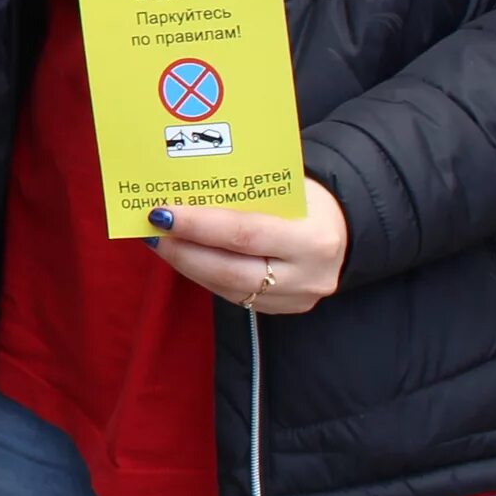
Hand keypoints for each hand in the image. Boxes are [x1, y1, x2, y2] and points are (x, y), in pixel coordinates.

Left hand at [147, 177, 349, 315]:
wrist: (344, 228)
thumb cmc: (306, 197)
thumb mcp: (287, 185)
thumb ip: (245, 191)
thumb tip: (183, 184)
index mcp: (314, 238)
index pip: (244, 234)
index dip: (198, 226)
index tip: (161, 213)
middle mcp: (308, 275)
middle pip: (231, 270)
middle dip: (183, 251)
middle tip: (151, 230)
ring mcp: (296, 299)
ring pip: (228, 288)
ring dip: (187, 264)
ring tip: (158, 241)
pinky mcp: (281, 310)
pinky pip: (233, 296)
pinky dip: (203, 274)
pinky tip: (182, 256)